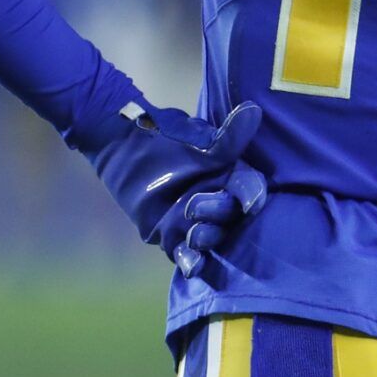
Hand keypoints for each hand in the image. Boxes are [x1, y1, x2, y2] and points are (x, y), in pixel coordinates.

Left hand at [76, 101, 268, 276]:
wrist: (123, 149)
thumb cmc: (163, 137)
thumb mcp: (196, 139)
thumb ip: (226, 137)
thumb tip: (254, 110)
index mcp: (231, 173)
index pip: (249, 188)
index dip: (250, 195)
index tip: (249, 202)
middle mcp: (220, 198)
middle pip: (231, 215)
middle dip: (219, 214)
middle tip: (194, 207)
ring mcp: (197, 219)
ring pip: (213, 236)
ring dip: (207, 238)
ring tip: (192, 235)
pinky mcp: (175, 236)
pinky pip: (187, 254)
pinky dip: (191, 262)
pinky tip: (190, 266)